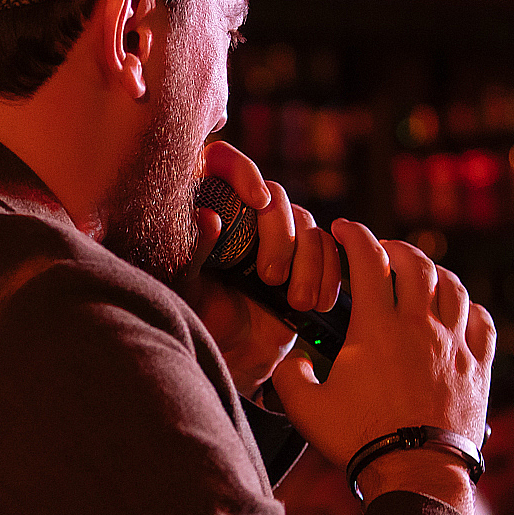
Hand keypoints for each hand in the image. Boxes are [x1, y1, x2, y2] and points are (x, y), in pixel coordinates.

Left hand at [180, 141, 342, 396]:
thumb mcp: (185, 285)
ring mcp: (278, 231)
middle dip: (279, 236)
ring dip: (307, 262)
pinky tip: (315, 302)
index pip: (223, 162)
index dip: (243, 171)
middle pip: (275, 195)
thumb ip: (193, 250)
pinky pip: (327, 248)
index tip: (257, 199)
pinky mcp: (306, 255)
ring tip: (295, 300)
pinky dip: (328, 273)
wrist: (232, 352)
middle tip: (270, 277)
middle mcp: (245, 211)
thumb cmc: (200, 315)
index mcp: (208, 206)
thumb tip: (209, 216)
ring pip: (306, 222)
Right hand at [271, 223, 494, 494]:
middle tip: (381, 252)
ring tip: (420, 274)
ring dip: (435, 272)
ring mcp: (454, 346)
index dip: (354, 236)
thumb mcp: (307, 408)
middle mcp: (420, 327)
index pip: (368, 261)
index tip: (343, 229)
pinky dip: (470, 308)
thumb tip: (291, 359)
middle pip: (416, 263)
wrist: (417, 474)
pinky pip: (482, 323)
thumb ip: (290, 375)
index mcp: (377, 328)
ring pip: (453, 287)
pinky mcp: (478, 368)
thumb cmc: (360, 440)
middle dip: (395, 248)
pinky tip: (460, 311)